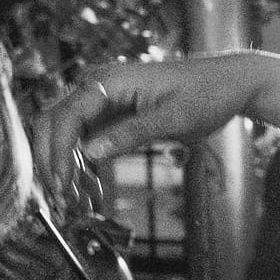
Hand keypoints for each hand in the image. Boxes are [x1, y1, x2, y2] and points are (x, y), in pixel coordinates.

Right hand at [30, 56, 259, 198]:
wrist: (228, 83)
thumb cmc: (206, 93)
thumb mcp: (173, 118)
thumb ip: (130, 134)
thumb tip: (89, 151)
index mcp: (108, 81)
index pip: (64, 118)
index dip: (57, 153)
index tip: (61, 184)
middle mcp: (97, 84)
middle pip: (53, 123)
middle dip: (51, 161)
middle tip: (60, 197)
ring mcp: (101, 97)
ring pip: (65, 132)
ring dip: (64, 165)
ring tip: (75, 198)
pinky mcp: (110, 111)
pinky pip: (84, 136)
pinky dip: (80, 162)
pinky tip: (88, 187)